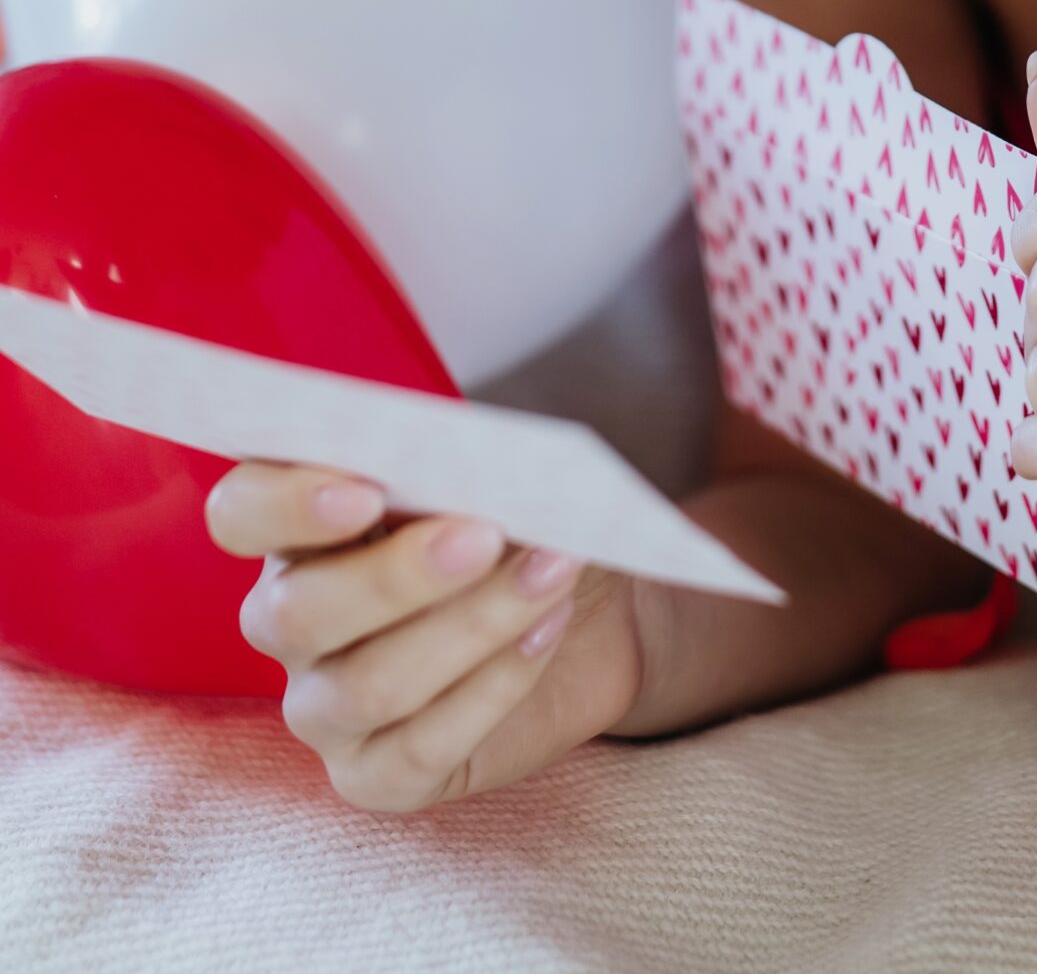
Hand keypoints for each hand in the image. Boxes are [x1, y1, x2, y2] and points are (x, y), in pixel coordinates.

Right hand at [205, 463, 649, 811]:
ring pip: (367, 686)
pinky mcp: (377, 776)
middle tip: (486, 534)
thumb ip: (450, 471)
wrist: (590, 613)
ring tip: (552, 569)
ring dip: (472, 623)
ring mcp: (324, 709)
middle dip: (396, 576)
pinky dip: (496, 683)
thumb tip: (461, 465)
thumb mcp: (483, 483)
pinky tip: (546, 628)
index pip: (241, 513)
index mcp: (297, 530)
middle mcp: (289, 622)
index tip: (368, 492)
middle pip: (297, 614)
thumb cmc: (519, 526)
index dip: (287, 504)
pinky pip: (420, 748)